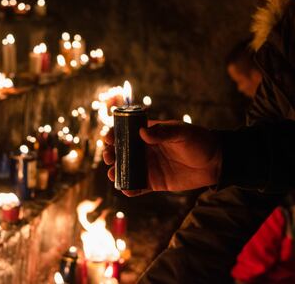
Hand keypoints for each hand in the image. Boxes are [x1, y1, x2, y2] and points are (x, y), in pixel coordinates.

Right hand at [103, 120, 221, 196]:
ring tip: (113, 174)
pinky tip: (125, 189)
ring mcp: (148, 167)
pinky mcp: (154, 182)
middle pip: (121, 152)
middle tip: (108, 157)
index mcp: (148, 134)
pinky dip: (129, 189)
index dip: (114, 135)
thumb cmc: (199, 141)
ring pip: (126, 170)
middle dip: (110, 154)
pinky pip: (138, 187)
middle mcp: (145, 150)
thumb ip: (163, 133)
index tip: (107, 138)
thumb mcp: (182, 133)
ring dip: (116, 172)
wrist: (215, 162)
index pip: (126, 133)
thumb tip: (143, 132)